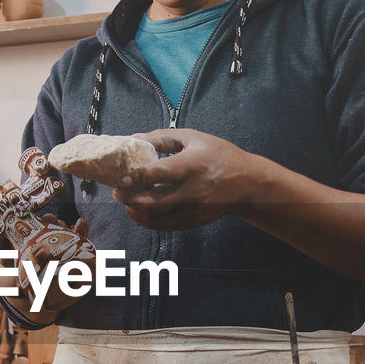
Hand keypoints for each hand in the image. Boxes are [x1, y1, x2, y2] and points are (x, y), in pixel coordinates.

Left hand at [112, 129, 258, 230]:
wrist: (247, 184)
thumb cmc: (218, 155)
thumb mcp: (193, 138)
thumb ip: (161, 138)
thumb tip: (132, 139)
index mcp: (193, 165)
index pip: (160, 174)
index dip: (137, 177)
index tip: (121, 178)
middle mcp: (194, 191)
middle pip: (154, 202)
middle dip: (130, 199)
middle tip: (118, 192)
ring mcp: (194, 209)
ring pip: (157, 218)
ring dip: (136, 212)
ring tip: (127, 201)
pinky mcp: (194, 221)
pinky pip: (165, 226)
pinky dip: (147, 221)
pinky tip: (140, 211)